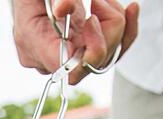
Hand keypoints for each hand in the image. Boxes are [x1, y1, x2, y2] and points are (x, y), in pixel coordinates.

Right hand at [12, 0, 139, 83]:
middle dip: (107, 29)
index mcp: (33, 44)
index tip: (93, 20)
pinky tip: (130, 11)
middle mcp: (47, 58)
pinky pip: (109, 51)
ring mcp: (64, 56)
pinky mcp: (78, 50)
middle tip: (98, 2)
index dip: (91, 50)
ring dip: (113, 25)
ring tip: (101, 1)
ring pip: (105, 56)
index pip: (69, 68)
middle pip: (93, 62)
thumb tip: (63, 10)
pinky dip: (122, 31)